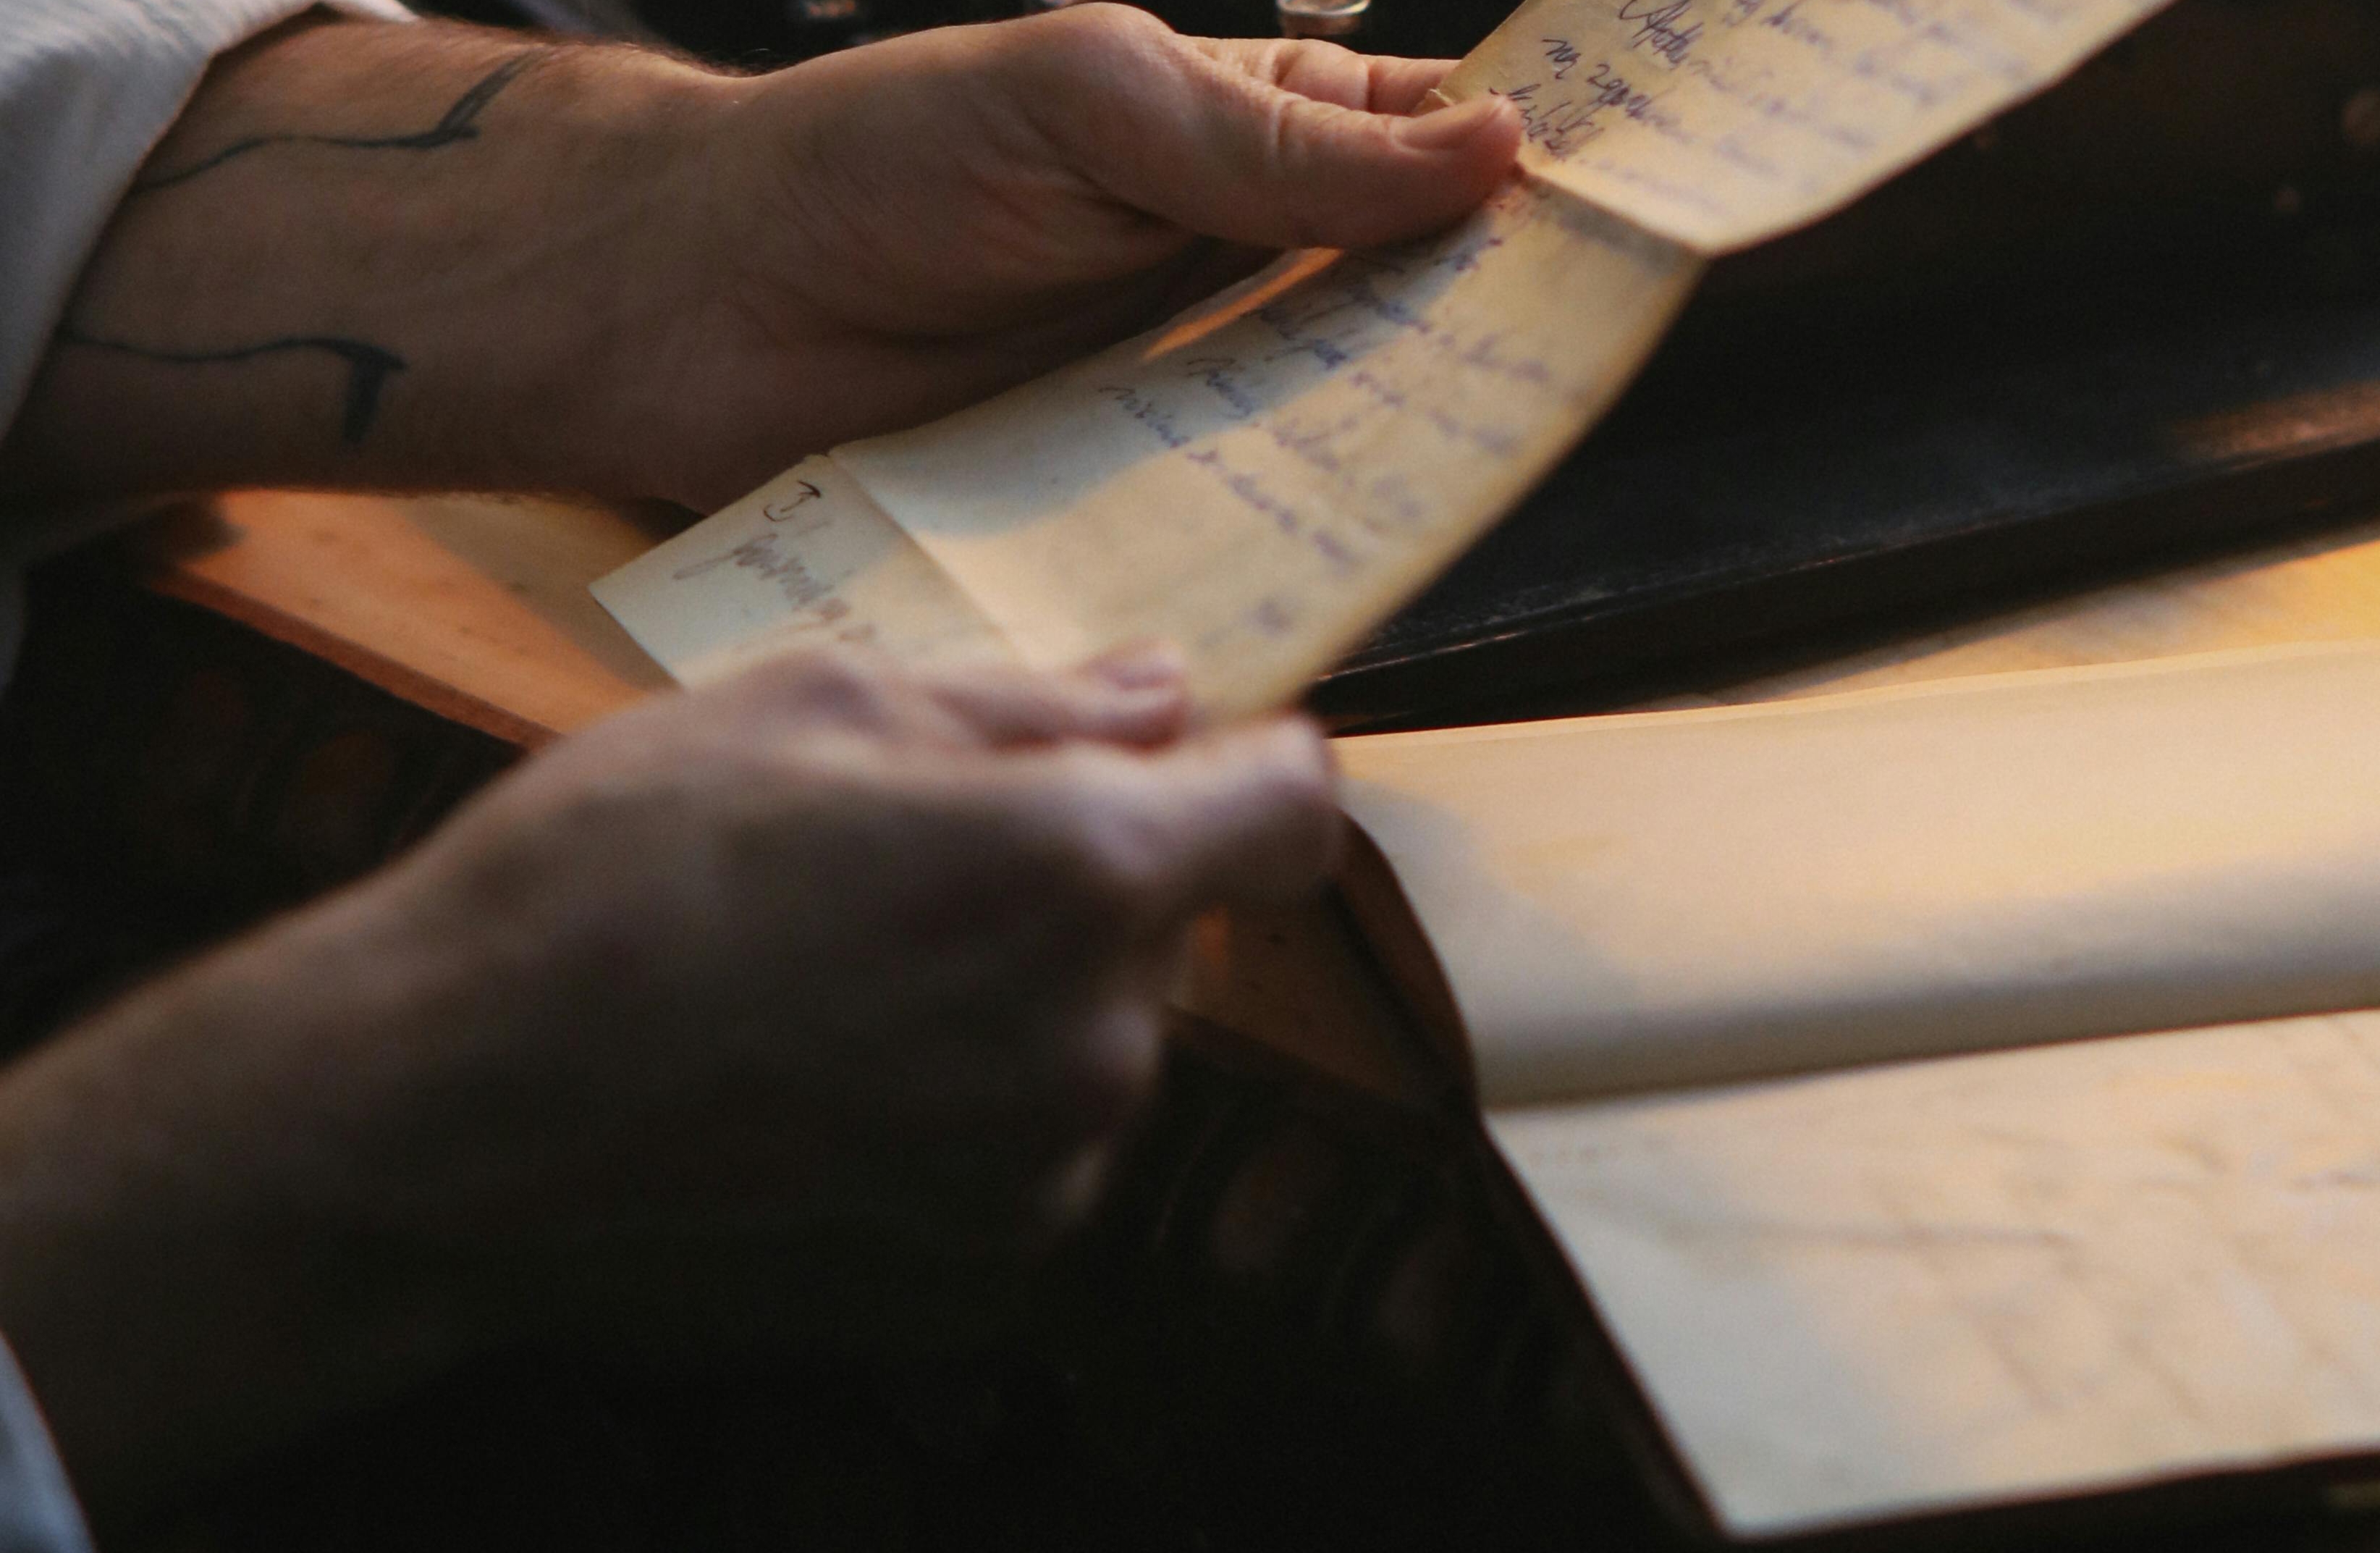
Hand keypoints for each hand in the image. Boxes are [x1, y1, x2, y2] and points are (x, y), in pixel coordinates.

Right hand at [0, 647, 1339, 1512]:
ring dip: (1027, 993)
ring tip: (842, 973)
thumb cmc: (609, 873)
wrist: (446, 1116)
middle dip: (1092, 873)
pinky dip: (973, 1106)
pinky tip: (829, 1079)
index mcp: (1078, 872)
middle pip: (1178, 925)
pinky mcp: (980, 1275)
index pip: (1293, 807)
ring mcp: (1045, 1179)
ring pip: (1102, 1041)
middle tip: (913, 851)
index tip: (1189, 753)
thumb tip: (1161, 691)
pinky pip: (1034, 1151)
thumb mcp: (804, 705)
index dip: (1249, 763)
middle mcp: (1101, 1044)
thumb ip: (1025, 702)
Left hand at [638, 7, 1523, 504]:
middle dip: (1489, 325)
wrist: (698, 311)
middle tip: (1577, 364)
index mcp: (1242, 130)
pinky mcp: (1134, 490)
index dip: (1525, 170)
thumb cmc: (876, 162)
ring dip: (1400, 438)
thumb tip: (1491, 150)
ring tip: (1486, 460)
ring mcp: (1188, 383)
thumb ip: (1280, 146)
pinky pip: (1240, 512)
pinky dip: (1292, 526)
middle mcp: (1234, 260)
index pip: (1426, 144)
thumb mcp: (1092, 105)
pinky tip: (1348, 547)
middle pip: (1408, 297)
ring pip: (1338, 415)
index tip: (1631, 216)